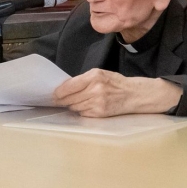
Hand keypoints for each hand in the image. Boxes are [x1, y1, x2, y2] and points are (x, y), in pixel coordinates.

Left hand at [53, 69, 181, 117]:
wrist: (133, 94)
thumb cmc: (115, 82)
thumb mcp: (99, 74)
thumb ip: (83, 80)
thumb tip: (64, 88)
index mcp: (94, 76)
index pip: (69, 86)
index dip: (58, 92)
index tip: (53, 94)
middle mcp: (95, 89)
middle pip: (70, 98)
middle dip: (63, 100)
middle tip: (58, 100)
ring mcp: (98, 102)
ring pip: (75, 107)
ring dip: (72, 105)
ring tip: (74, 102)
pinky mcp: (100, 113)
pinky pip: (83, 113)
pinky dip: (81, 111)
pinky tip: (85, 107)